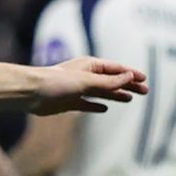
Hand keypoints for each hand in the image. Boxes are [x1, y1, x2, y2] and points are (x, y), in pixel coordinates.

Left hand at [31, 58, 146, 115]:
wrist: (30, 93)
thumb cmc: (56, 82)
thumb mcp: (86, 81)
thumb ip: (108, 81)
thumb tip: (129, 77)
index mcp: (90, 66)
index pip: (116, 69)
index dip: (131, 74)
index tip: (145, 79)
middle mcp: (84, 76)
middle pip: (112, 80)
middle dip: (128, 85)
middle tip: (145, 91)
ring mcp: (77, 90)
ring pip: (102, 92)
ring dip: (116, 94)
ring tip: (130, 99)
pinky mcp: (68, 102)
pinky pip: (87, 104)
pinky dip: (97, 106)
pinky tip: (105, 109)